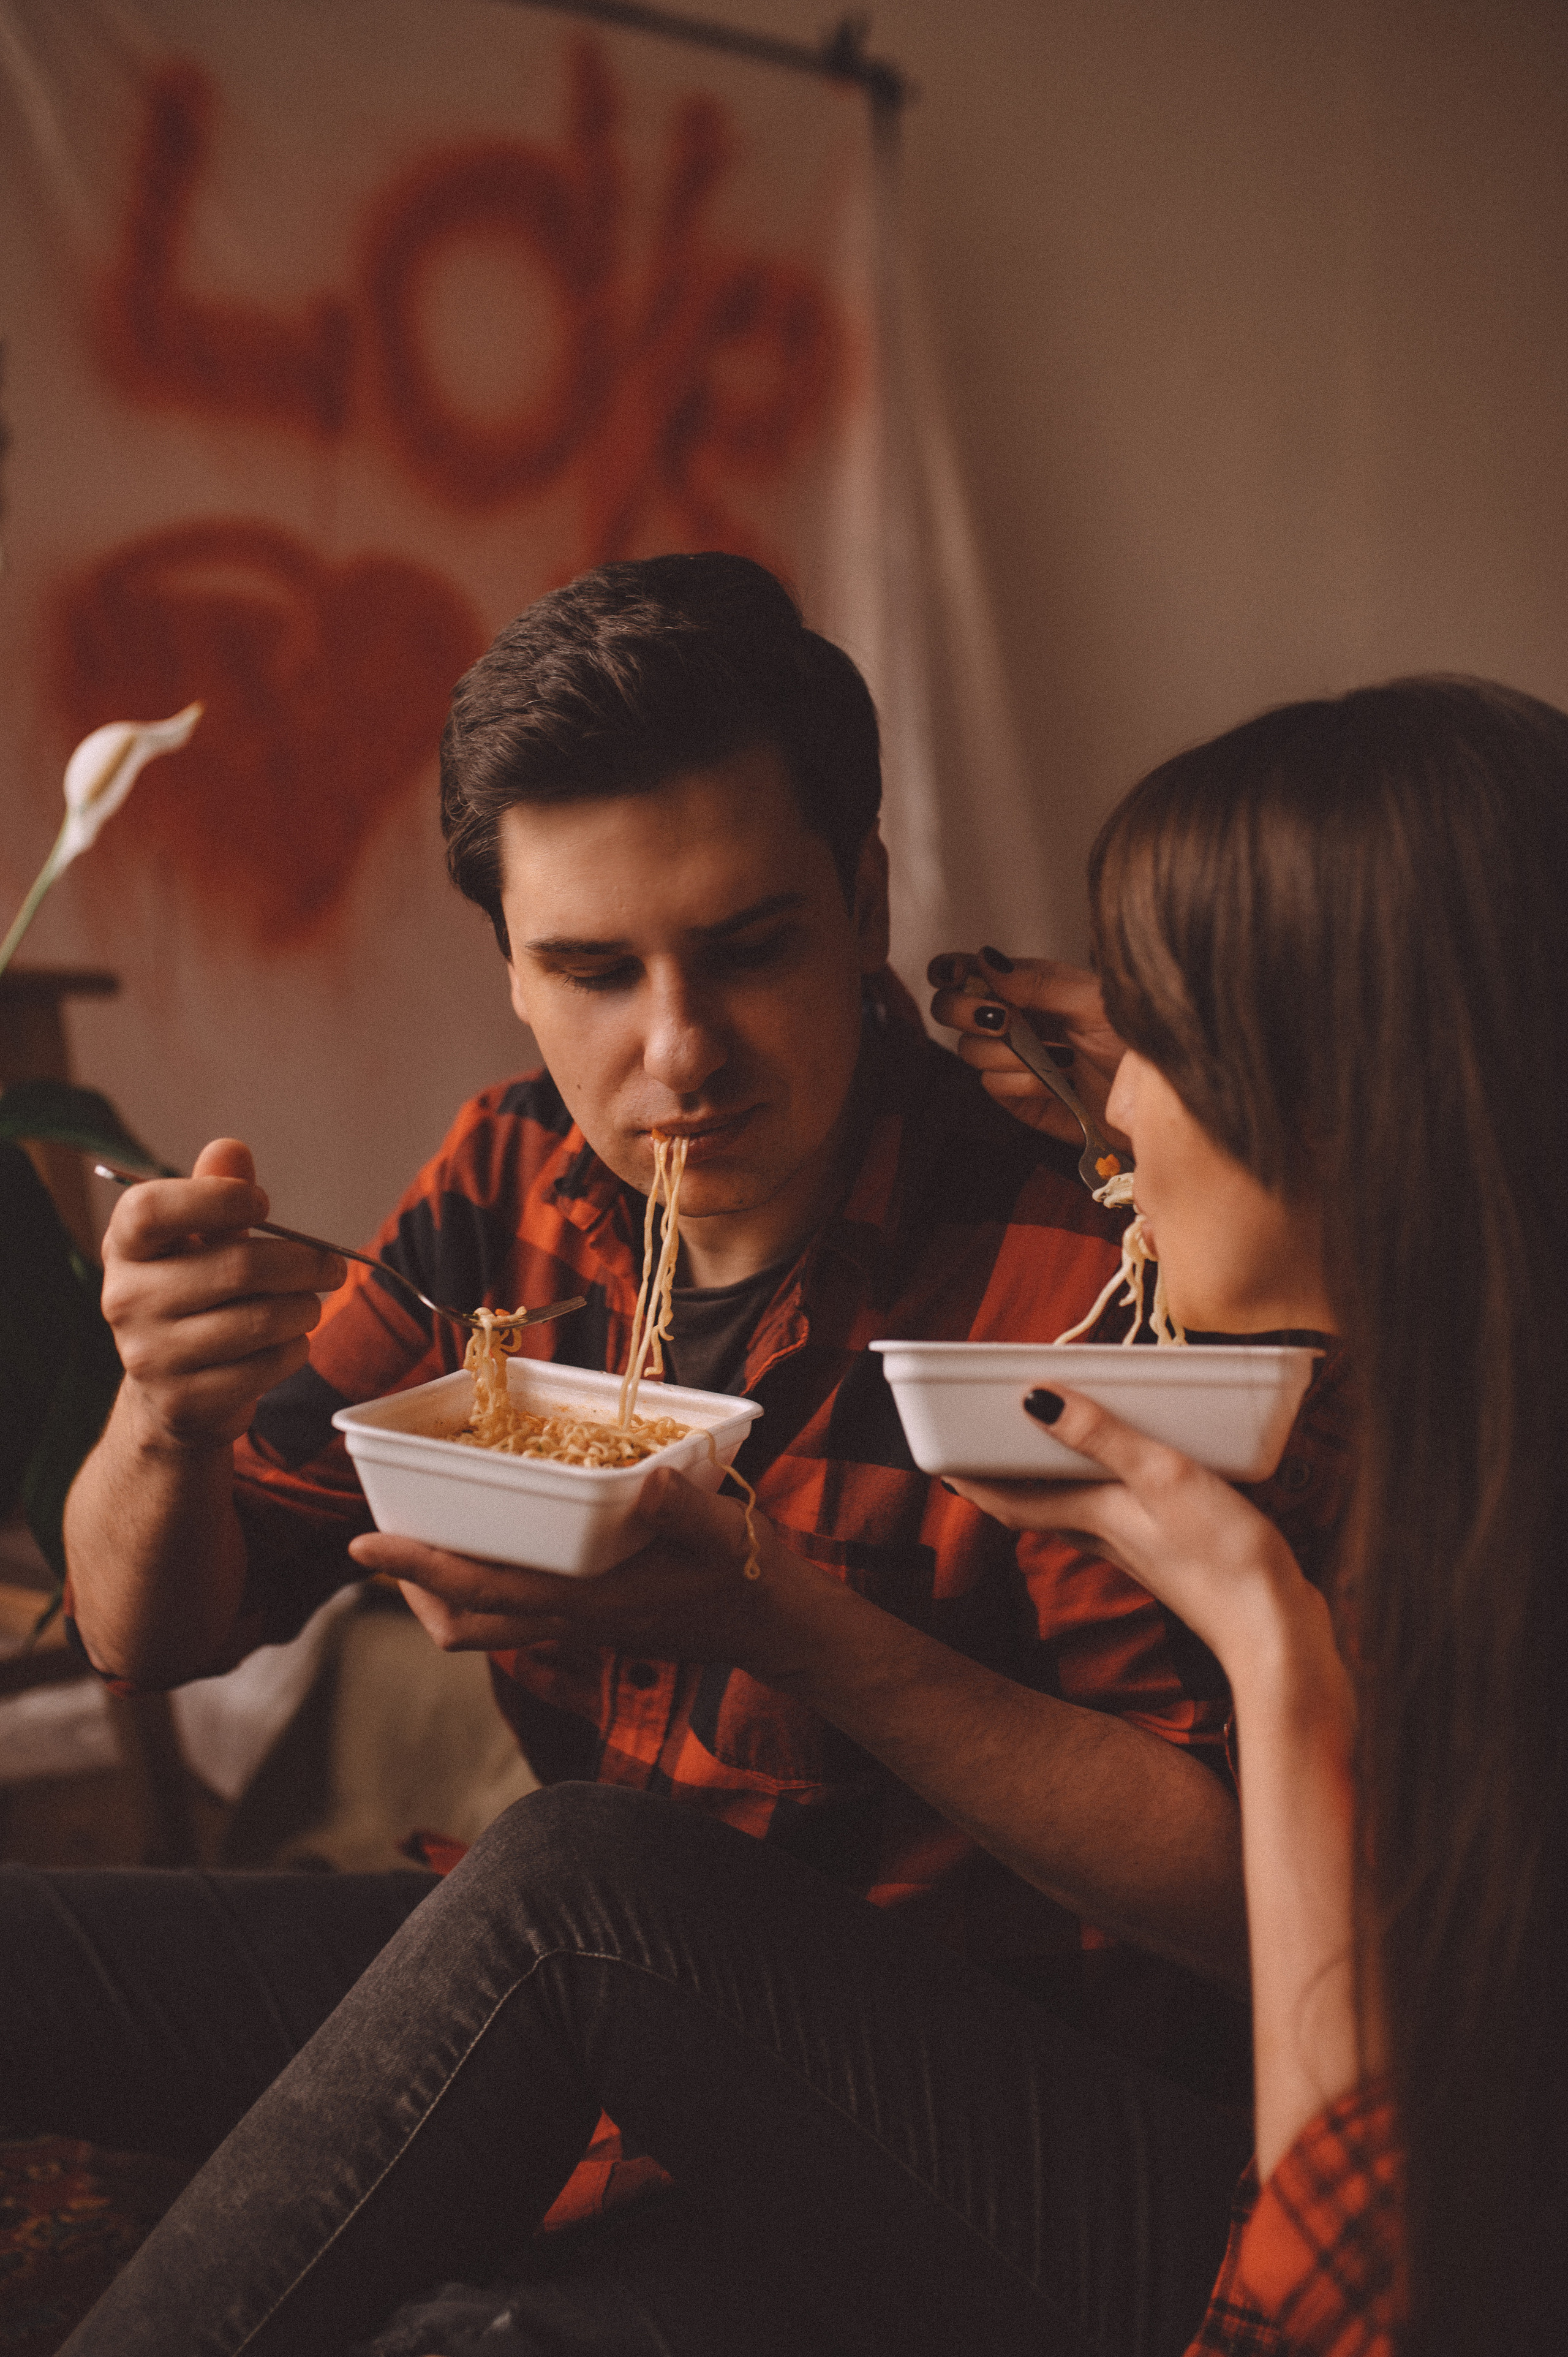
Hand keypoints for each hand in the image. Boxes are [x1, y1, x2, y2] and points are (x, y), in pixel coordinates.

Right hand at [100, 1138, 346, 1450]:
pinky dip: (295, 1349)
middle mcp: (125, 1300)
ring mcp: (150, 1356)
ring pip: (261, 1320)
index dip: (216, 1197)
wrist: (173, 1393)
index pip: (152, 1210)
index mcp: (124, 1248)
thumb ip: (215, 1193)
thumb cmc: (196, 1296)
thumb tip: (230, 1149)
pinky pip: (267, 1365)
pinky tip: (289, 1342)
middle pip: (237, 1267)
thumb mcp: (199, 1241)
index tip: (262, 1203)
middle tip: (332, 1265)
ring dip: (305, 1308)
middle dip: (303, 1263)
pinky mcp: (185, 1401)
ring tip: (309, 1304)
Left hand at [350, 1468, 801, 1669]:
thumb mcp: (728, 1532)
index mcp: (594, 1599)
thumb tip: (649, 1478)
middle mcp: (575, 1619)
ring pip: (483, 1628)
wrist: (775, 1627)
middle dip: (413, 1588)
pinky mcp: (589, 1620)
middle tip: (382, 1540)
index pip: (485, 1590)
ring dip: (440, 1595)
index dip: (419, 1567)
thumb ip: (688, 1507)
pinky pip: (513, 1616)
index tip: (367, 1541)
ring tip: (421, 1546)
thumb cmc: (750, 1576)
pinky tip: (490, 1547)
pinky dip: (481, 1590)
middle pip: (465, 1622)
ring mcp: (580, 1625)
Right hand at [927, 950, 1128, 1151]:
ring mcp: (1012, 1061)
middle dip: (968, 1011)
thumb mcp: (1096, 1002)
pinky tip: (1057, 1085)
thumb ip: (1039, 981)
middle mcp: (1014, 1021)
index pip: (970, 971)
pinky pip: (993, 1087)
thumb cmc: (1137, 1046)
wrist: (1157, 1103)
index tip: (954, 974)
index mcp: (1029, 987)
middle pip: (952, 1010)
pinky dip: (1024, 1084)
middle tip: (1005, 1019)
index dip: (951, 970)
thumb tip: (988, 961)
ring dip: (1011, 1053)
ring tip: (1059, 1058)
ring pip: (971, 1050)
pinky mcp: (1017, 1100)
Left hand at [946, 1386, 1320, 1682]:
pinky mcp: (1176, 1555)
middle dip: (1008, 1475)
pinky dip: (1109, 1489)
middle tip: (990, 1438)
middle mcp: (1106, 1538)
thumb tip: (1034, 1400)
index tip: (940, 1456)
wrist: (1275, 1634)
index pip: (1010, 1500)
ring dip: (1056, 1481)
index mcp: (1092, 1519)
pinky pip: (1123, 1516)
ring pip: (1079, 1512)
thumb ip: (1103, 1437)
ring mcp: (1141, 1550)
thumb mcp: (1162, 1478)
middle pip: (1038, 1505)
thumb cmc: (1222, 1559)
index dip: (972, 1479)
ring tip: (1053, 1444)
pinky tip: (1134, 1474)